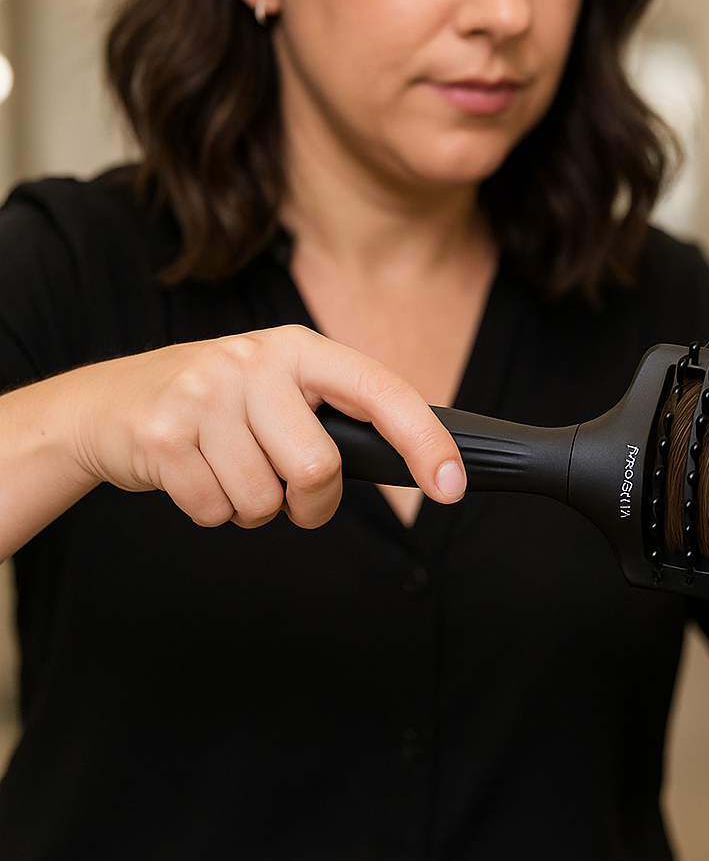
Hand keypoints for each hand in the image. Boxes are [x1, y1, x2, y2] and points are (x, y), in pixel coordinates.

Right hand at [66, 324, 463, 527]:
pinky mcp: (162, 435)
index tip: (452, 483)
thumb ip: (334, 415)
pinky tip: (194, 476)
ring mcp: (205, 394)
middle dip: (310, 503)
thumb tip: (418, 460)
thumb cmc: (215, 406)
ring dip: (254, 509)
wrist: (104, 405)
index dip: (423, 440)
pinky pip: (216, 511)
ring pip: (264, 499)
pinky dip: (213, 512)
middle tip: (286, 492)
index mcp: (300, 349)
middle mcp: (255, 361)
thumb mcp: (278, 389)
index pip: (381, 391)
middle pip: (319, 468)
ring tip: (228, 472)